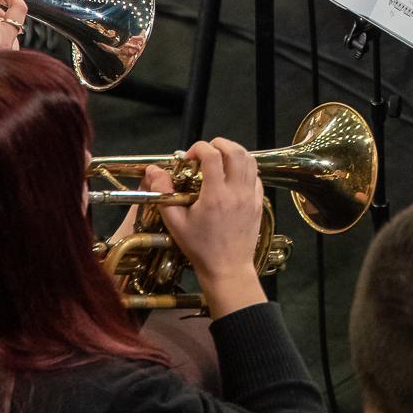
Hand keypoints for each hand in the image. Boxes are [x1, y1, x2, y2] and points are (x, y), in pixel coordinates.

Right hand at [159, 138, 269, 314]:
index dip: (199, 148)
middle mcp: (237, 192)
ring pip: (250, 160)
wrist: (227, 268)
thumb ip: (163, 193)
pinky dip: (245, 168)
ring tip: (219, 159)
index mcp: (216, 195)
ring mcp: (251, 197)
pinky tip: (231, 176)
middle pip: (236, 151)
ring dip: (234, 152)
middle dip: (219, 144)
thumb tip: (153, 171)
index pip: (213, 156)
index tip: (189, 158)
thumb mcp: (175, 222)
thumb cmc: (200, 248)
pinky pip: (256, 176)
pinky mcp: (259, 203)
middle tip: (205, 152)